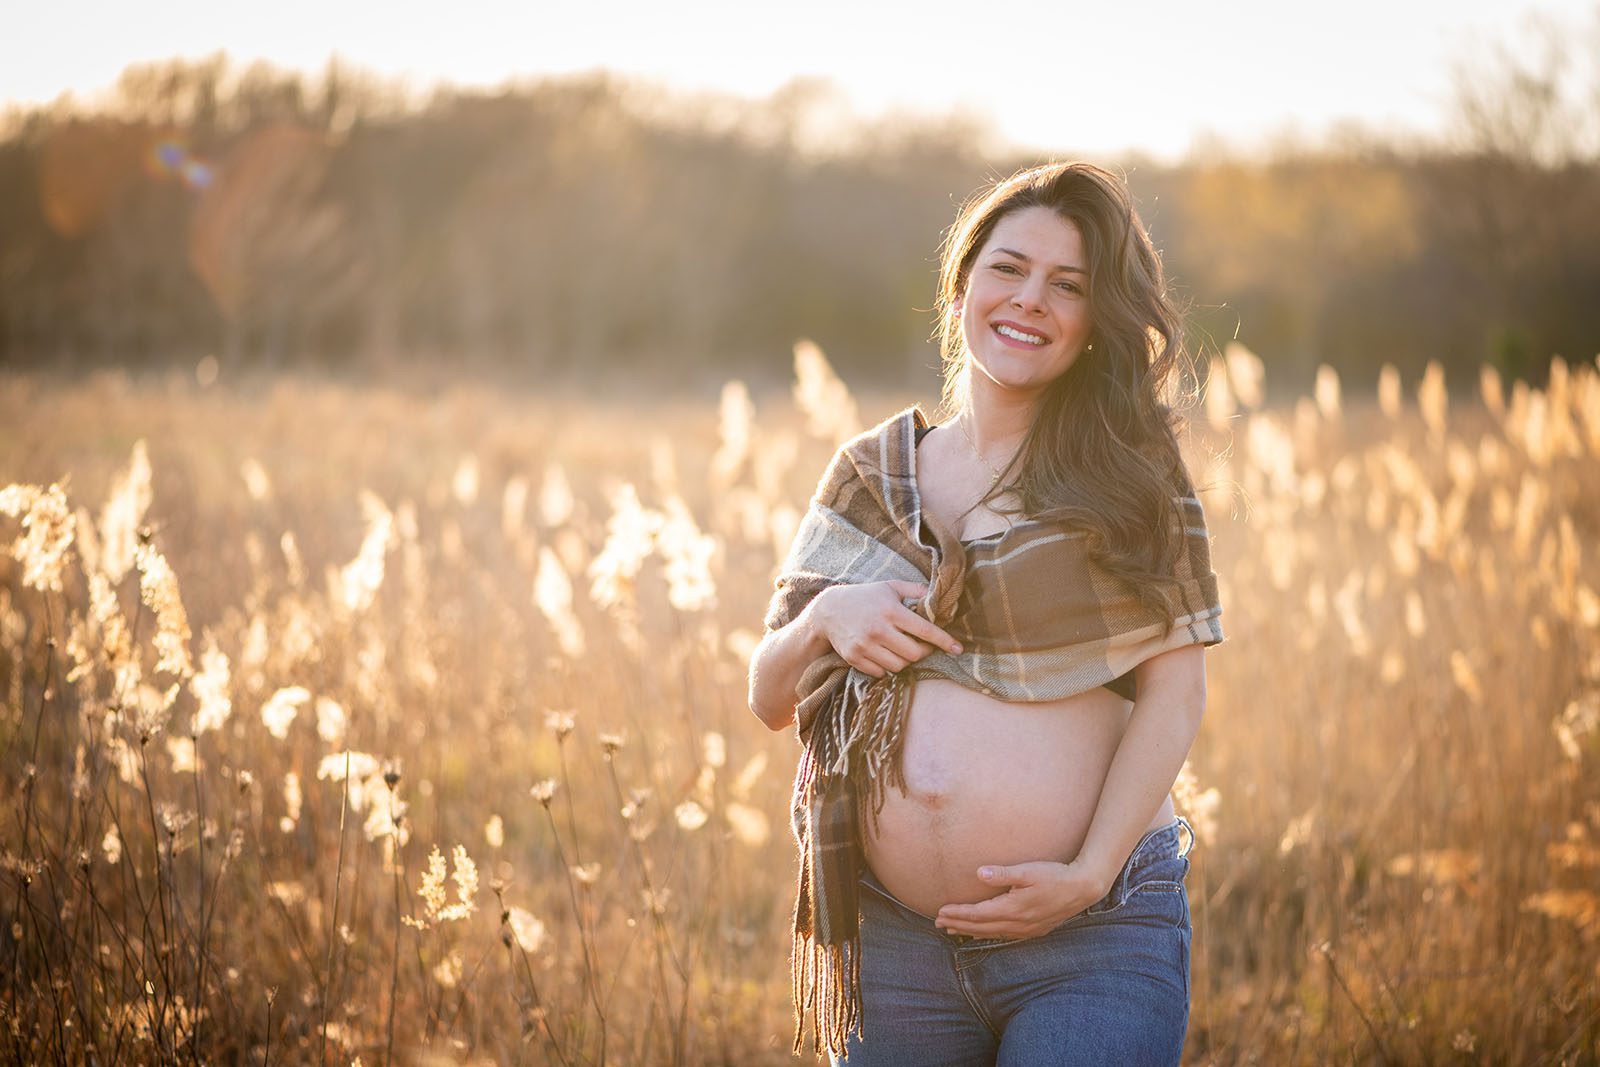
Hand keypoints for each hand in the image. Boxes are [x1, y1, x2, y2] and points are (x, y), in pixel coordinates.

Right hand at [809, 580, 961, 678]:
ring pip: (898, 666)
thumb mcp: (889, 586)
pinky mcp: (854, 658)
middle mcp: (878, 629)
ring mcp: (865, 645)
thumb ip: (915, 590)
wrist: (828, 610)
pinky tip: (884, 655)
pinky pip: (881, 672)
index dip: (944, 641)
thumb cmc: (865, 597)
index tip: (958, 648)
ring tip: (902, 650)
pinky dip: (886, 667)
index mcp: (891, 611)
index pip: (924, 630)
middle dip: (923, 653)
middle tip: (922, 646)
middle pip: (914, 654)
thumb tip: (937, 595)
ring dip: (905, 661)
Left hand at [933, 860, 1109, 940]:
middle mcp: (1017, 923)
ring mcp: (1026, 929)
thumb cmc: (1054, 875)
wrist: (1082, 889)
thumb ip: (1003, 873)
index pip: (978, 914)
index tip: (940, 912)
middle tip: (938, 923)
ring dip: (970, 931)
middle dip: (958, 924)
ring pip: (991, 933)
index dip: (958, 914)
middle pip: (981, 927)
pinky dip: (987, 935)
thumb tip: (979, 872)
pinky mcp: (1033, 930)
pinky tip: (981, 933)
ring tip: (952, 930)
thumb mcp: (1028, 871)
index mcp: (1013, 908)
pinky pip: (1004, 936)